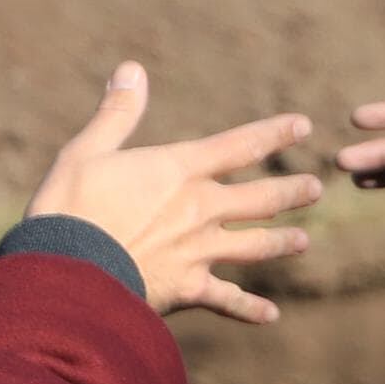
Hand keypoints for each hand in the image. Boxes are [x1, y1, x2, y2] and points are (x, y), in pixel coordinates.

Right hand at [25, 63, 321, 325]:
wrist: (67, 270)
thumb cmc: (70, 207)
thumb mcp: (87, 151)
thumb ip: (117, 113)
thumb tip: (132, 68)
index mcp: (179, 171)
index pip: (239, 146)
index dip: (273, 134)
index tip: (304, 125)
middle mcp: (200, 209)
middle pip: (259, 198)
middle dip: (290, 192)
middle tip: (317, 188)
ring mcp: (199, 251)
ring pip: (254, 246)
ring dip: (280, 243)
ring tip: (304, 242)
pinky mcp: (189, 288)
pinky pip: (228, 299)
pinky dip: (250, 308)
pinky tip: (271, 315)